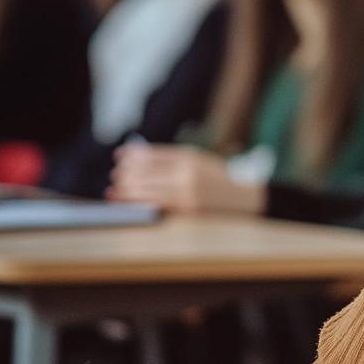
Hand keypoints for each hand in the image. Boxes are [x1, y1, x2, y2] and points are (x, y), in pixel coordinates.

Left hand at [107, 144, 265, 214]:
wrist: (248, 198)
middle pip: (147, 171)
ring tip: (115, 189)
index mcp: (191, 157)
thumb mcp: (200, 162)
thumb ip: (173, 160)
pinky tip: (127, 202)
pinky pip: (155, 205)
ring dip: (127, 189)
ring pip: (147, 189)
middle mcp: (187, 172)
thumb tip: (139, 158)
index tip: (119, 156)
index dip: (133, 154)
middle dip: (127, 173)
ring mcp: (187, 191)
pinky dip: (137, 203)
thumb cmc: (221, 180)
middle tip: (116, 175)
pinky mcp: (188, 209)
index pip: (154, 154)